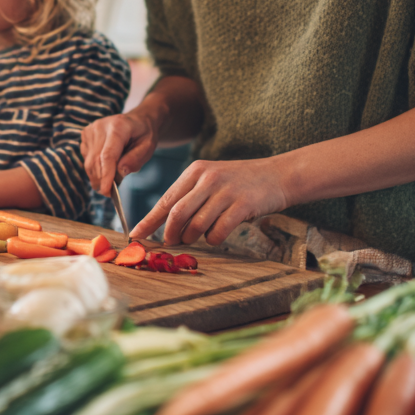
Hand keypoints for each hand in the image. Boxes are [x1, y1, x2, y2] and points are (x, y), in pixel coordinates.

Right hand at [81, 110, 158, 197]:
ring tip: (109, 182)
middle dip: (101, 180)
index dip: (106, 175)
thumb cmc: (143, 135)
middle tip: (110, 193)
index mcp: (118, 126)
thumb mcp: (148, 147)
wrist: (136, 121)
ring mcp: (90, 130)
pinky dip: (95, 169)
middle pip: (95, 161)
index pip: (108, 155)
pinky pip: (86, 159)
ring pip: (89, 162)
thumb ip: (134, 160)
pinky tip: (106, 167)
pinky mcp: (85, 135)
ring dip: (97, 177)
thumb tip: (119, 174)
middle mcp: (100, 126)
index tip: (106, 192)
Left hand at [131, 158, 289, 245]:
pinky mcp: (242, 205)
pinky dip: (213, 240)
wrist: (278, 175)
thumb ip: (191, 196)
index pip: (165, 200)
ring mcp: (225, 192)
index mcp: (195, 171)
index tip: (135, 235)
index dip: (149, 220)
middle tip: (171, 242)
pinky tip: (217, 236)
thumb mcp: (212, 179)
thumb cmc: (241, 182)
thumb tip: (167, 224)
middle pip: (176, 214)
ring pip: (196, 225)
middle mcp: (208, 179)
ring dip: (192, 238)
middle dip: (170, 234)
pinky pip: (218, 231)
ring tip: (197, 238)